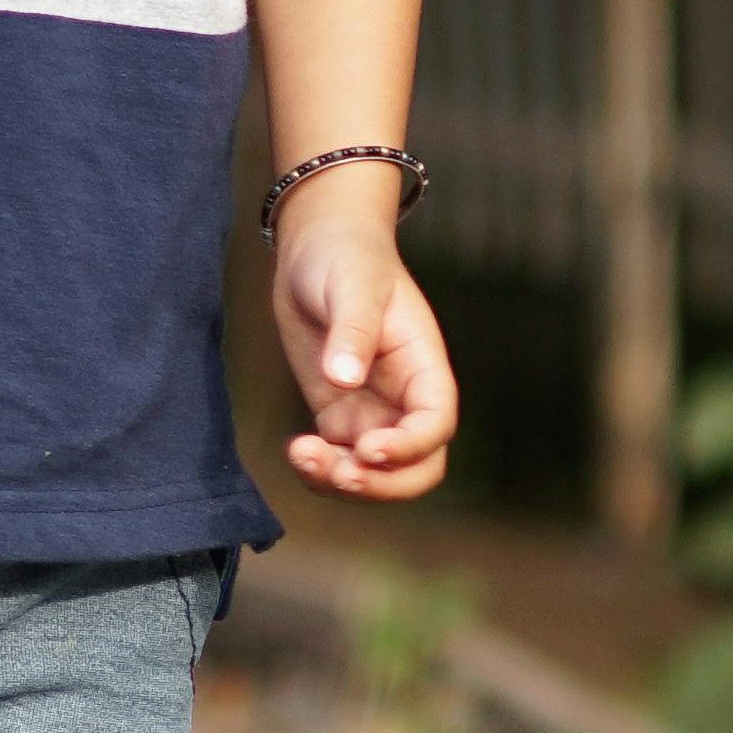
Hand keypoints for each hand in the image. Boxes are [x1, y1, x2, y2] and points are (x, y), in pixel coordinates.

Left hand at [270, 204, 456, 499]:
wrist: (318, 248)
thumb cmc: (347, 257)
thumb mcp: (352, 285)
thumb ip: (352, 331)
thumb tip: (343, 379)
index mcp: (424, 366)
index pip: (436, 424)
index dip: (409, 447)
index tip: (367, 448)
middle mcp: (405, 398)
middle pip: (417, 468)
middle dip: (382, 484)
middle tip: (339, 473)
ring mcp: (373, 411)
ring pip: (376, 474)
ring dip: (344, 481)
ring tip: (303, 454)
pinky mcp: (339, 415)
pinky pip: (339, 461)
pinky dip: (320, 471)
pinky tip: (296, 450)